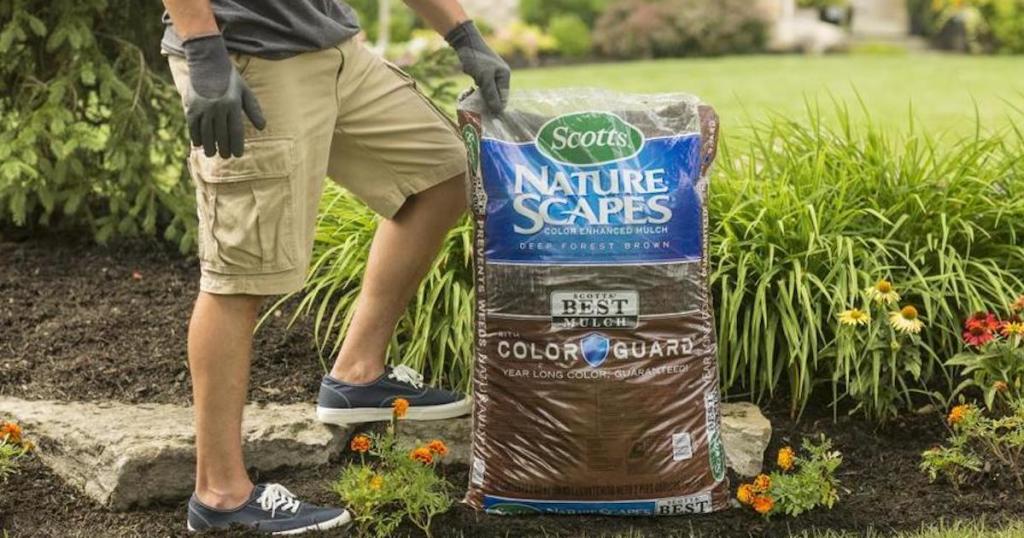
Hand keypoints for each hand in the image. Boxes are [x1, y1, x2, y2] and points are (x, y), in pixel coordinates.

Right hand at [182, 34, 265, 157]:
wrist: (207, 62)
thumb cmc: (229, 78)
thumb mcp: (244, 91)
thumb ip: (253, 109)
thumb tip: (262, 127)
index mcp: (233, 105)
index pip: (236, 132)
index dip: (237, 145)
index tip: (237, 154)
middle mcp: (218, 108)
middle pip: (221, 135)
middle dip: (224, 148)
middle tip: (225, 156)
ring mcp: (204, 108)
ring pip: (207, 133)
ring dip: (209, 146)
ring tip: (212, 153)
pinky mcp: (191, 107)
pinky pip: (193, 126)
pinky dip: (196, 136)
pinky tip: (199, 144)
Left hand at [445, 21, 509, 113]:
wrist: (465, 42)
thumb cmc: (477, 59)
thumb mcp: (484, 77)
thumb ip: (491, 93)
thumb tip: (498, 111)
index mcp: (505, 76)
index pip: (503, 97)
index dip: (496, 107)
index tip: (487, 115)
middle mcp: (500, 76)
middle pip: (495, 95)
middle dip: (487, 102)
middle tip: (478, 109)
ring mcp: (491, 75)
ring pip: (487, 92)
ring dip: (479, 97)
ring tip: (471, 100)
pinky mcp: (482, 75)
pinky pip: (480, 88)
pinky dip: (475, 91)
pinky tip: (468, 93)